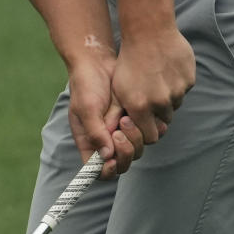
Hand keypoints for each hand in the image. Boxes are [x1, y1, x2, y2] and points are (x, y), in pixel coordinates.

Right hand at [68, 45, 147, 180]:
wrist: (100, 63)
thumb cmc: (86, 84)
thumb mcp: (86, 107)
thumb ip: (95, 132)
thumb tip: (106, 156)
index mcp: (89, 143)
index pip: (97, 171)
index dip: (107, 170)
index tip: (112, 158)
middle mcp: (105, 142)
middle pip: (122, 164)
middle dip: (124, 151)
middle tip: (120, 130)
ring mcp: (121, 133)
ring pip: (137, 150)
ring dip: (135, 137)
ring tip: (126, 116)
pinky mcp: (136, 122)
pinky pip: (148, 135)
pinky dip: (147, 128)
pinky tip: (141, 114)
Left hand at [110, 27, 195, 144]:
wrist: (148, 32)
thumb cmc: (128, 60)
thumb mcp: (118, 88)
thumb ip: (126, 112)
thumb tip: (133, 129)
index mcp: (140, 106)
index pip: (151, 136)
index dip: (148, 130)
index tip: (144, 121)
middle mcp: (161, 102)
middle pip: (165, 120)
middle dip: (158, 114)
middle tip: (151, 98)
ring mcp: (177, 91)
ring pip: (175, 104)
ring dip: (168, 98)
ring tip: (157, 80)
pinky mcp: (189, 80)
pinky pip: (184, 90)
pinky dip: (177, 84)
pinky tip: (166, 70)